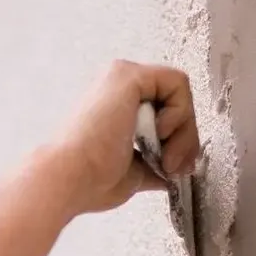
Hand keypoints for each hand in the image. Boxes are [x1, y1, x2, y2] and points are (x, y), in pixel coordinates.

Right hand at [57, 59, 199, 212]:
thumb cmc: (89, 180)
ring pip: (179, 91)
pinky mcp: (128, 75)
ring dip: (184, 130)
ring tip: (165, 158)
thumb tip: (171, 173)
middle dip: (186, 138)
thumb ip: (153, 166)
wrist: (69, 179)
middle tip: (175, 167)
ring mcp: (121, 77)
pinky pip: (177, 83)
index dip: (179, 141)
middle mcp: (116, 88)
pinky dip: (179, 113)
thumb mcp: (133, 174)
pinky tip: (158, 135)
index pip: (163, 111)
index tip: (173, 171)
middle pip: (174, 101)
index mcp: (114, 108)